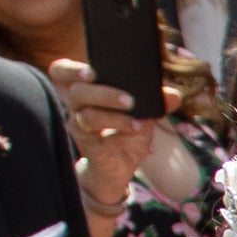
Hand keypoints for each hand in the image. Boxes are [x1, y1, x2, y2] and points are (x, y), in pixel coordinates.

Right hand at [44, 59, 150, 224]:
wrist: (121, 167)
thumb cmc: (128, 133)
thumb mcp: (146, 114)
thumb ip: (158, 101)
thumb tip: (174, 96)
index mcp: (89, 89)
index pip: (62, 72)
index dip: (71, 69)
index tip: (91, 71)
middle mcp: (79, 104)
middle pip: (76, 90)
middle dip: (103, 92)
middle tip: (129, 98)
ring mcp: (79, 124)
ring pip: (86, 113)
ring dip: (114, 114)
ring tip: (136, 115)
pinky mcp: (85, 142)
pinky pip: (95, 132)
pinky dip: (118, 126)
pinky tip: (135, 128)